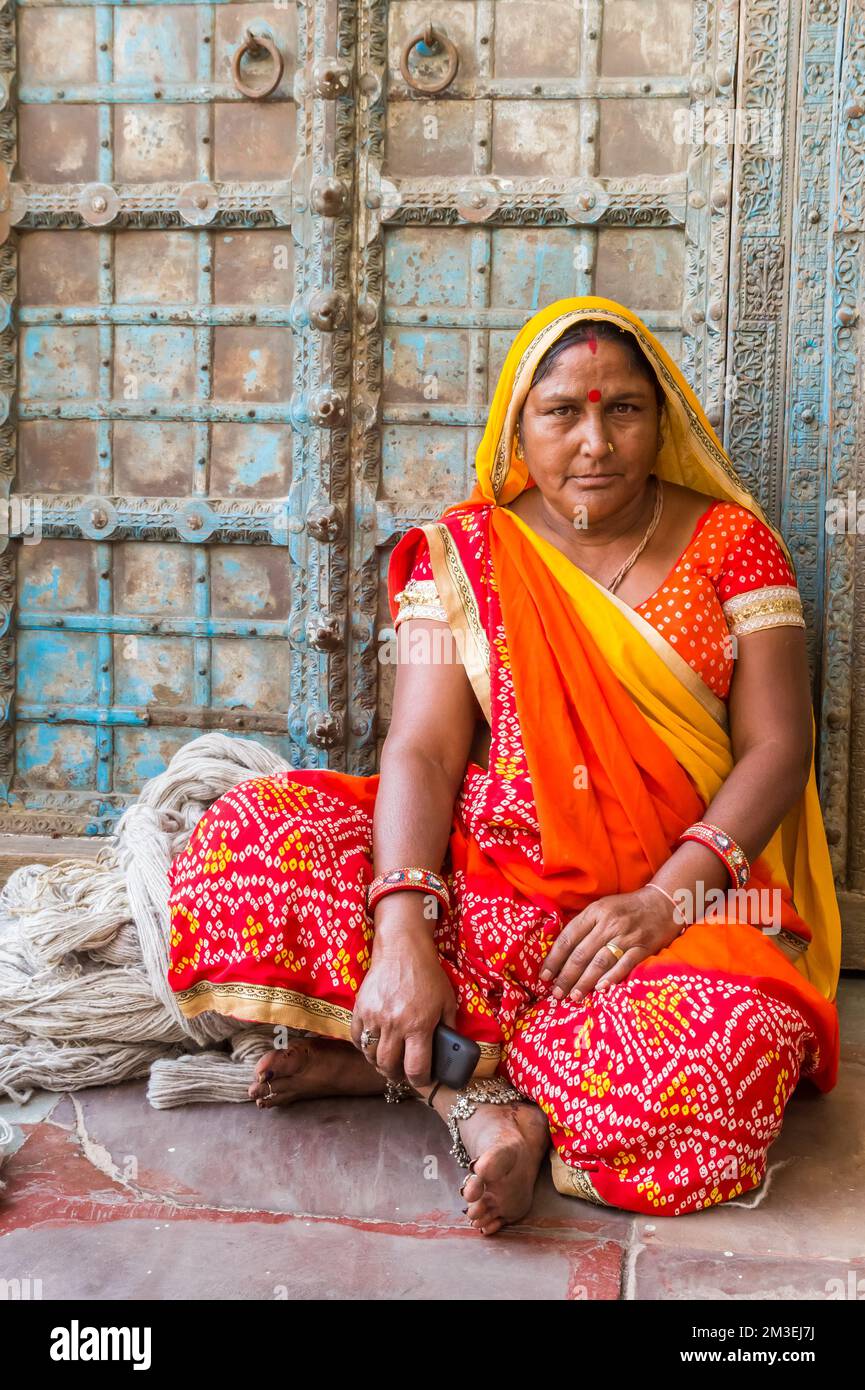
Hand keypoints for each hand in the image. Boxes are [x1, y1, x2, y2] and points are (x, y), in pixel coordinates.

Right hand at [351, 902, 456, 1086]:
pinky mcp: (361, 1008)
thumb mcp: (447, 1001)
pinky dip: (363, 1046)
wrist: (402, 949)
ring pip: (370, 1054)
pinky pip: (357, 1037)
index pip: (416, 1068)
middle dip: (396, 1075)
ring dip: (378, 1063)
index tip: (420, 1079)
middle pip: (389, 1066)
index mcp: (419, 1025)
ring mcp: (375, 1016)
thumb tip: (449, 1051)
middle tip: (401, 1074)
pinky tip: (372, 1045)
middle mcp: (395, 1024)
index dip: (419, 1080)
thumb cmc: (428, 975)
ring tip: (386, 1061)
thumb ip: (449, 1028)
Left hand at [539, 885, 683, 1001]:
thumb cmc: (627, 908)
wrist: (663, 903)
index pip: (568, 938)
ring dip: (584, 982)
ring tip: (573, 996)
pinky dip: (611, 977)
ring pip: (600, 962)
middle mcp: (609, 924)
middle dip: (566, 976)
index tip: (544, 975)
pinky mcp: (643, 947)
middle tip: (556, 993)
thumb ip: (584, 925)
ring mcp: (627, 936)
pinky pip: (625, 965)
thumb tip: (560, 951)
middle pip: (581, 953)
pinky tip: (600, 989)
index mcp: (595, 912)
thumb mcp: (602, 907)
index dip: (554, 958)